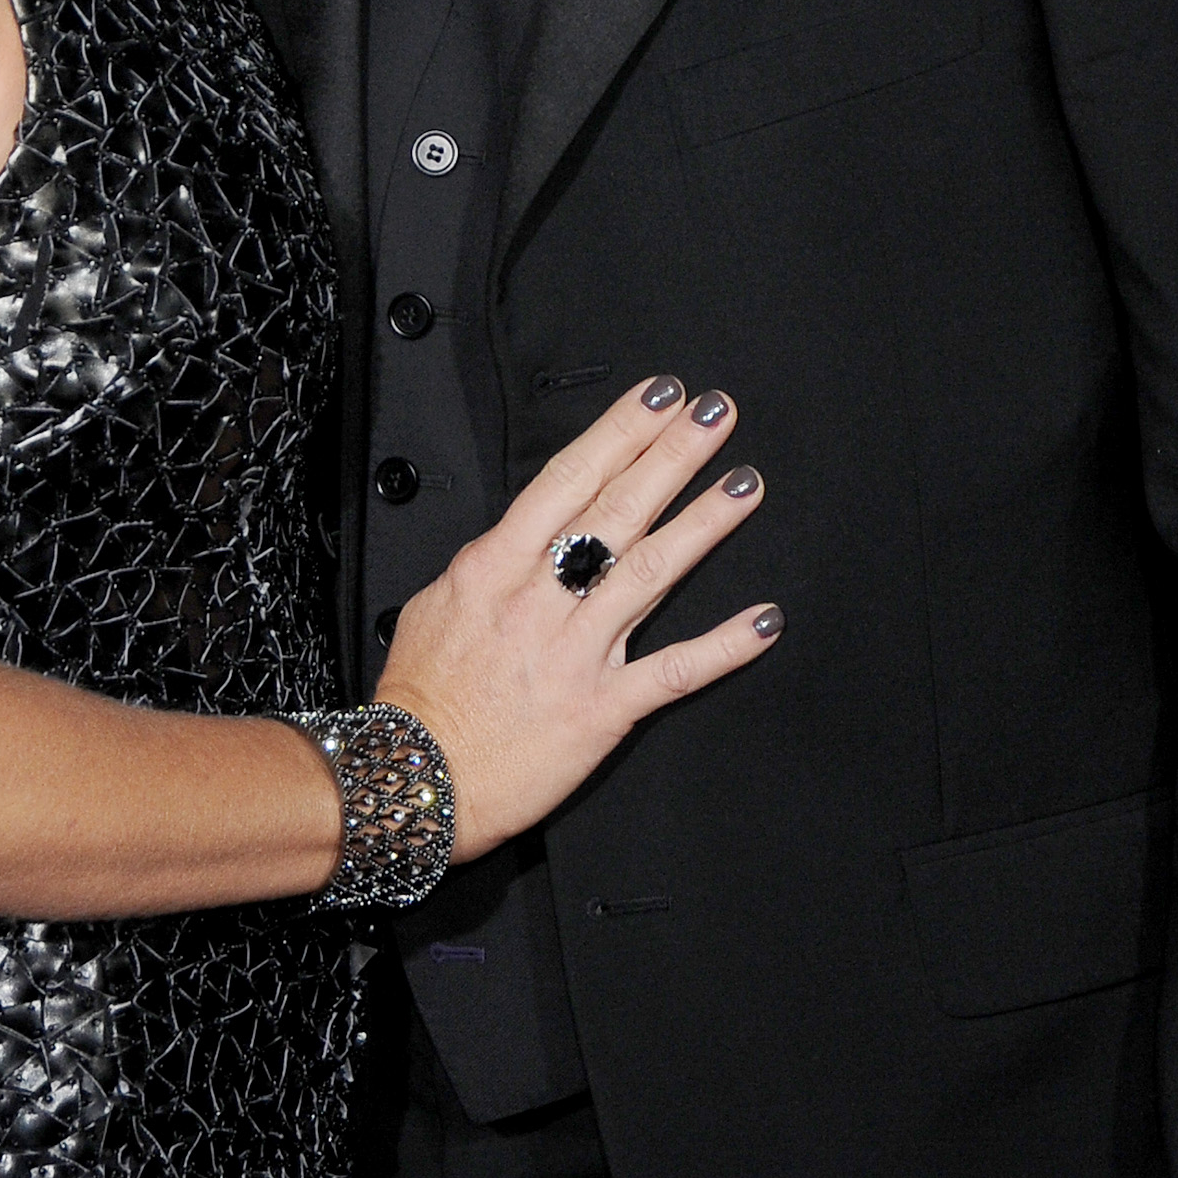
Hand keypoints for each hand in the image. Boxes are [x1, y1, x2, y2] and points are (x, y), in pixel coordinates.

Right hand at [376, 376, 779, 859]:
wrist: (415, 780)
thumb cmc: (420, 699)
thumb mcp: (434, 607)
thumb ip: (487, 567)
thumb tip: (520, 537)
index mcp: (495, 567)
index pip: (569, 480)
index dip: (621, 432)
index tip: (660, 398)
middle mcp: (539, 600)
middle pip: (616, 509)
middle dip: (671, 455)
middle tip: (715, 414)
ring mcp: (575, 652)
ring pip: (649, 573)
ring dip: (702, 524)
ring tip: (744, 484)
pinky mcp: (601, 708)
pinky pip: (673, 671)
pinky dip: (722, 646)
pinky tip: (762, 620)